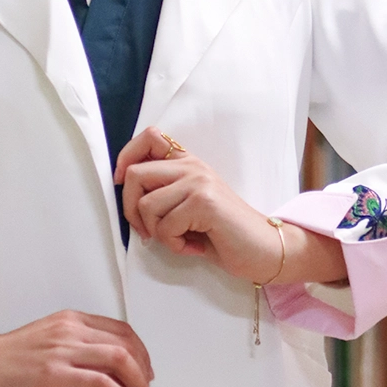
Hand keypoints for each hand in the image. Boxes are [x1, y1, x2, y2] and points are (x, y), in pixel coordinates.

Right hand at [0, 311, 153, 386]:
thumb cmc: (6, 361)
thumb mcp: (47, 342)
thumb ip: (76, 347)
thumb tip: (107, 369)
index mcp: (70, 320)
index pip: (120, 330)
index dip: (140, 351)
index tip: (146, 372)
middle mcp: (70, 330)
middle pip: (125, 344)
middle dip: (144, 369)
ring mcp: (61, 351)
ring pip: (118, 359)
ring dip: (138, 383)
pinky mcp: (54, 375)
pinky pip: (100, 383)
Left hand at [114, 127, 346, 285]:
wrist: (263, 249)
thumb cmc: (222, 234)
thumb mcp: (189, 207)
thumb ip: (163, 194)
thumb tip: (126, 194)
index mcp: (188, 163)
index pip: (149, 137)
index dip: (126, 157)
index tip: (122, 183)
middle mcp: (193, 166)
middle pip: (135, 174)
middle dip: (131, 210)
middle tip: (148, 232)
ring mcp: (199, 182)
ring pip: (146, 205)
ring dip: (157, 233)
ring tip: (181, 239)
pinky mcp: (204, 202)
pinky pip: (164, 226)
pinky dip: (174, 244)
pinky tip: (194, 246)